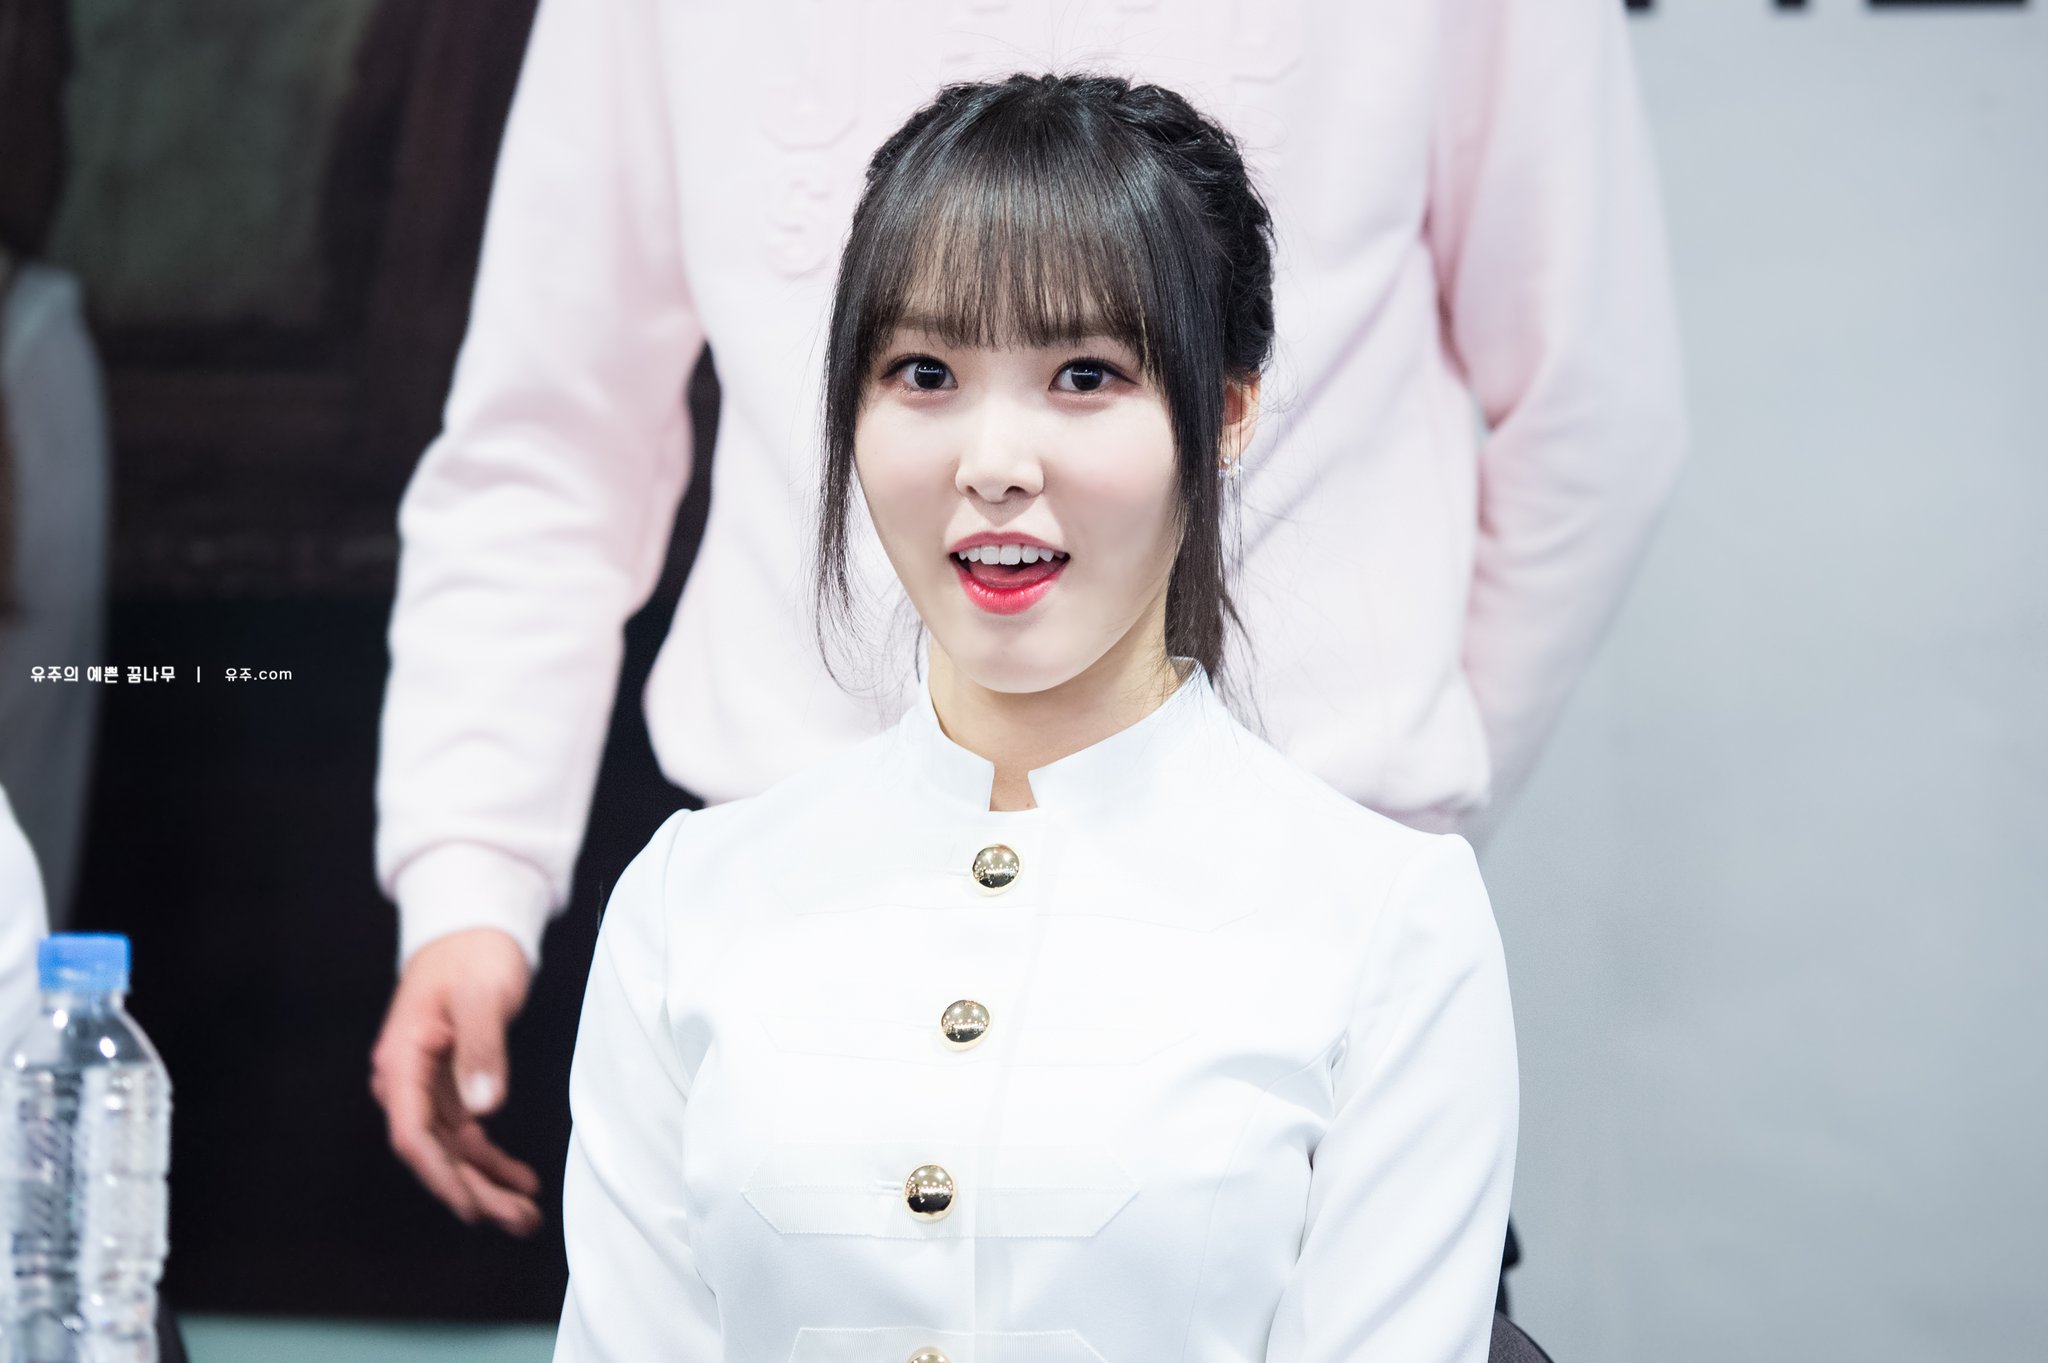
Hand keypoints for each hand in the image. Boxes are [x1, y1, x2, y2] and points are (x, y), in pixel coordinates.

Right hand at [370, 927, 542, 1234]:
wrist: (472, 923)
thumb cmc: (474, 952)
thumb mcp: (483, 997)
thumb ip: (482, 1051)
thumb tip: (483, 1108)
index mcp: (403, 1060)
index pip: (413, 1133)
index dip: (442, 1176)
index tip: (473, 1208)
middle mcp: (407, 1079)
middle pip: (435, 1151)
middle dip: (475, 1191)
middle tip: (521, 1221)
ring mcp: (426, 1084)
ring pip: (453, 1149)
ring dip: (486, 1183)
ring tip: (527, 1214)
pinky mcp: (448, 1082)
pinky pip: (465, 1132)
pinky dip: (490, 1157)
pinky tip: (519, 1179)